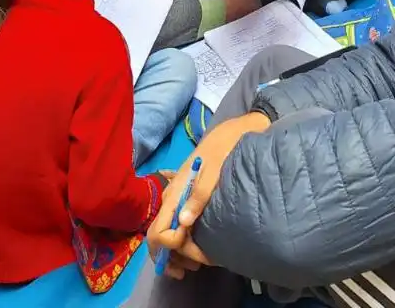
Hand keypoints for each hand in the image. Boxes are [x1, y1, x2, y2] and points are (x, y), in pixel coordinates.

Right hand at [148, 112, 271, 278]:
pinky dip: (182, 239)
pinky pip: (177, 222)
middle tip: (193, 266)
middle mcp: (173, 195)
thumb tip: (182, 222)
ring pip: (168, 229)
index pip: (157, 228)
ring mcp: (180, 196)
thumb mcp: (215, 169)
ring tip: (195, 262)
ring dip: (177, 249)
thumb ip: (200, 194)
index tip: (188, 248)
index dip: (168, 245)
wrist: (237, 129)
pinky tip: (195, 247)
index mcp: (176, 190)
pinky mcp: (189, 195)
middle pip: (159, 233)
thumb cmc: (226, 147)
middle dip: (171, 254)